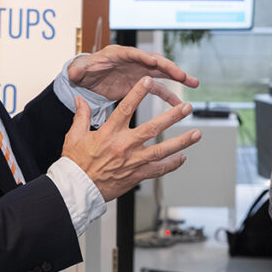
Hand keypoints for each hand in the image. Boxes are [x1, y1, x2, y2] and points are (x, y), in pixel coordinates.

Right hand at [62, 77, 200, 201]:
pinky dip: (172, 164)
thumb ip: (81, 116)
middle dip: (172, 117)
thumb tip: (80, 100)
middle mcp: (125, 146)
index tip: (149, 81)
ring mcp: (133, 162)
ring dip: (181, 142)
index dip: (138, 93)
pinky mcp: (137, 175)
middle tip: (186, 108)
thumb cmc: (75, 163)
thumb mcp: (74, 136)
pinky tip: (182, 158)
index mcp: (109, 133)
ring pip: (163, 150)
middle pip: (153, 128)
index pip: (126, 108)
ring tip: (196, 134)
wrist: (79, 190)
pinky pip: (159, 170)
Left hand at [67, 45, 199, 105]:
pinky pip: (158, 88)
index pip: (134, 54)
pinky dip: (168, 95)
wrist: (87, 79)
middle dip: (169, 67)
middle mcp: (133, 60)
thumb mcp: (78, 71)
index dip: (145, 58)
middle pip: (154, 61)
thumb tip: (75, 71)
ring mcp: (139, 71)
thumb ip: (78, 70)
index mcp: (118, 54)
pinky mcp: (141, 83)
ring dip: (177, 78)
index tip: (156, 63)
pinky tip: (179, 104)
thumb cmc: (84, 71)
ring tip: (194, 83)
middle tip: (183, 75)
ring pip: (162, 73)